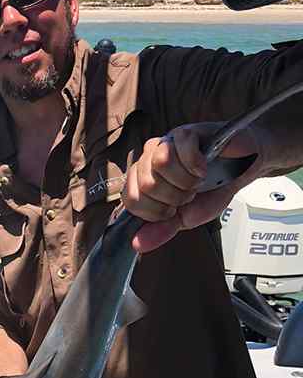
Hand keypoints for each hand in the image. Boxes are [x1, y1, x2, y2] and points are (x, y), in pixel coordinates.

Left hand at [123, 122, 262, 252]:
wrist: (244, 167)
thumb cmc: (214, 187)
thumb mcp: (188, 217)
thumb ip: (162, 230)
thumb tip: (138, 245)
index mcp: (143, 181)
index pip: (132, 200)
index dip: (157, 211)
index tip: (175, 209)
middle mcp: (149, 161)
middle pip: (148, 184)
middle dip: (176, 196)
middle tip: (191, 192)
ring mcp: (166, 143)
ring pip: (160, 163)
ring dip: (186, 179)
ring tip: (197, 180)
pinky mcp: (185, 132)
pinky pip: (181, 147)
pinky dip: (197, 163)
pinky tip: (204, 166)